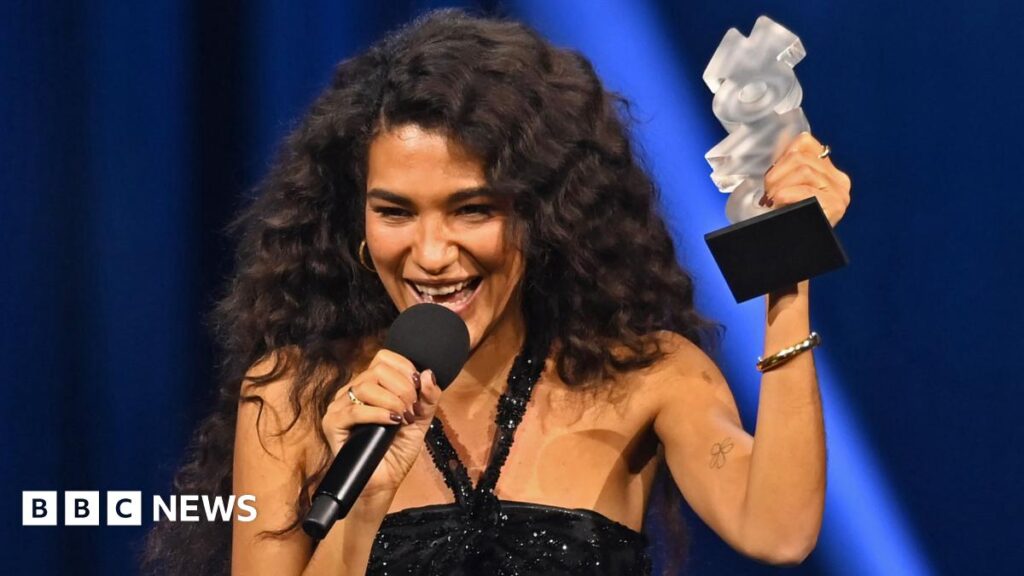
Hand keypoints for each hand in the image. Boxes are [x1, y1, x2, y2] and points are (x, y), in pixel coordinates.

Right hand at [320, 349, 442, 498]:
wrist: (385, 481)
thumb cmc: (398, 450)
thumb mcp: (422, 419)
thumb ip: (429, 396)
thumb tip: (428, 373)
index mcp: (372, 384)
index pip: (384, 358)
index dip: (405, 368)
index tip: (418, 389)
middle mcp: (353, 391)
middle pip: (377, 369)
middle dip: (403, 388)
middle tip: (412, 410)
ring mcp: (340, 406)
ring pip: (366, 386)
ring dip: (393, 401)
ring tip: (403, 419)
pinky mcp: (332, 424)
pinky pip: (355, 410)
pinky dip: (378, 414)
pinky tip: (393, 423)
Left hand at [763, 132, 851, 226]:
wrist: (792, 255)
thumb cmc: (787, 220)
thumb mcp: (787, 188)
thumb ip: (787, 167)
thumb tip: (780, 138)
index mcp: (828, 171)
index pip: (804, 142)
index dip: (781, 155)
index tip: (771, 176)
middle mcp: (838, 180)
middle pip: (800, 158)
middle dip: (776, 174)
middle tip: (767, 193)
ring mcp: (839, 194)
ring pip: (804, 170)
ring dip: (779, 185)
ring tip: (772, 201)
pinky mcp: (835, 206)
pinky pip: (807, 190)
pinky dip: (788, 194)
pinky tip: (780, 202)